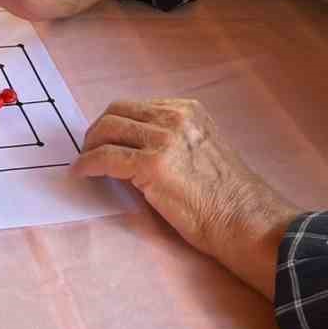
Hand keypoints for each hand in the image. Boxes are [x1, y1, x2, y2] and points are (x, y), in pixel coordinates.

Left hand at [71, 99, 297, 294]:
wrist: (246, 222)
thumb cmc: (227, 197)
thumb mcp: (201, 150)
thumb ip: (172, 140)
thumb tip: (133, 148)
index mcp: (188, 111)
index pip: (136, 107)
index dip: (115, 122)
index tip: (104, 139)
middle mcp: (175, 117)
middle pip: (117, 112)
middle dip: (97, 130)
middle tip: (89, 150)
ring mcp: (164, 139)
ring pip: (108, 130)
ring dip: (89, 146)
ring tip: (84, 163)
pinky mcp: (152, 165)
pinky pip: (105, 157)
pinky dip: (87, 164)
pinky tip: (81, 174)